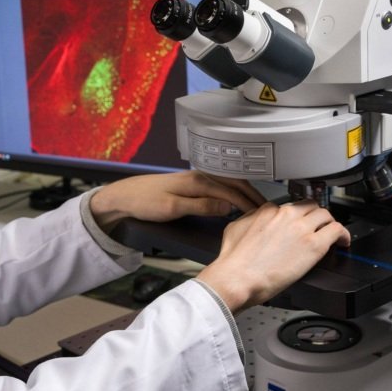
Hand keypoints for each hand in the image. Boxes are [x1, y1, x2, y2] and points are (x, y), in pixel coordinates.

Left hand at [89, 170, 266, 231]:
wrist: (123, 198)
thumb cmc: (143, 202)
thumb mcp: (173, 208)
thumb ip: (202, 205)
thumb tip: (227, 206)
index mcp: (197, 181)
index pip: (231, 191)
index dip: (249, 203)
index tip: (262, 214)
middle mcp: (198, 176)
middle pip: (234, 184)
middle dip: (252, 196)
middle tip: (267, 210)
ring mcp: (194, 178)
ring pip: (227, 183)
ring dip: (243, 193)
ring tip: (256, 206)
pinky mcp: (190, 184)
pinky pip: (218, 186)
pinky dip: (231, 192)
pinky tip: (234, 201)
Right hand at [197, 200, 350, 313]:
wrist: (237, 277)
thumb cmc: (234, 260)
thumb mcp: (235, 228)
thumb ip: (250, 219)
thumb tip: (256, 218)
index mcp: (267, 211)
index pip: (287, 206)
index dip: (294, 217)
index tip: (295, 225)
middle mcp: (285, 215)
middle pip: (309, 205)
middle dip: (313, 215)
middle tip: (316, 226)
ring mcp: (301, 228)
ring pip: (325, 214)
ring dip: (328, 223)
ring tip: (330, 234)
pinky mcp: (314, 245)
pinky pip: (336, 230)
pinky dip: (343, 234)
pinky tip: (342, 242)